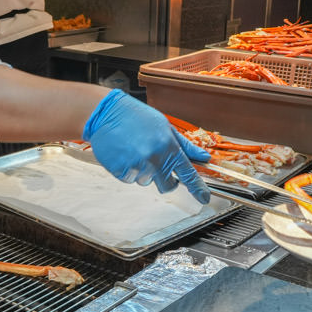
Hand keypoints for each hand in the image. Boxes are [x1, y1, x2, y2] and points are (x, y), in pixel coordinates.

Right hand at [82, 90, 210, 202]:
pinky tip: (125, 154)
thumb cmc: (137, 117)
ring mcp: (136, 166)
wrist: (107, 113)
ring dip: (143, 171)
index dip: (197, 188)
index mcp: (168, 146)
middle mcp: (154, 158)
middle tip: (156, 165)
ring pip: (145, 181)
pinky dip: (128, 170)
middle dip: (165, 180)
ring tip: (135, 151)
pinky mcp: (120, 170)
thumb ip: (185, 145)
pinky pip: (129, 179)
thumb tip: (204, 157)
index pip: (188, 173)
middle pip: (167, 185)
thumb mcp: (165, 127)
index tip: (204, 197)